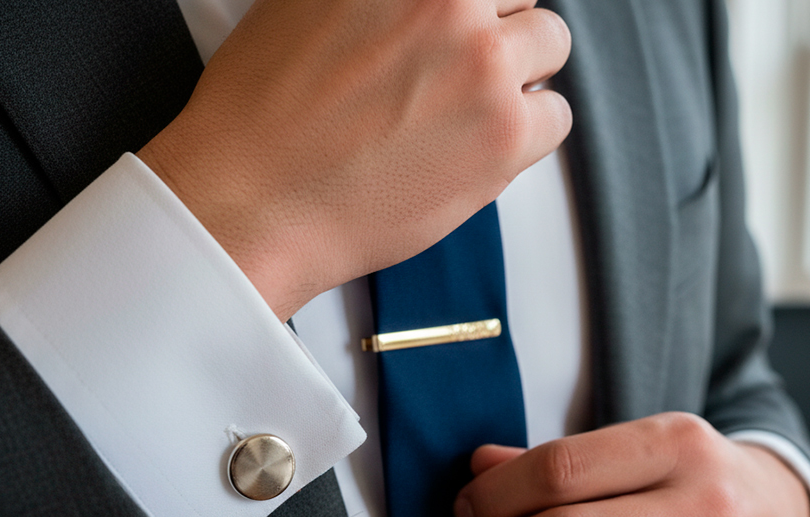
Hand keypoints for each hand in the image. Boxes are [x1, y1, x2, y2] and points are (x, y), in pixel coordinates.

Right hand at [138, 0, 571, 319]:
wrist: (253, 202)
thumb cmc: (262, 117)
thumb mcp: (304, 6)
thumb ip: (382, 0)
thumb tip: (415, 6)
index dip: (475, 4)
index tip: (468, 23)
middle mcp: (451, 2)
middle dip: (499, 29)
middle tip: (463, 68)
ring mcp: (484, 65)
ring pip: (551, 45)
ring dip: (521, 74)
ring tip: (472, 110)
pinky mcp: (504, 134)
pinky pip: (556, 116)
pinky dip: (530, 131)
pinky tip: (480, 147)